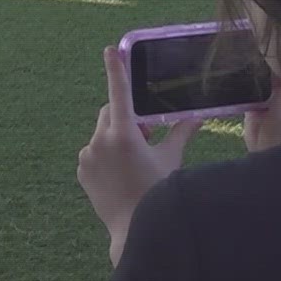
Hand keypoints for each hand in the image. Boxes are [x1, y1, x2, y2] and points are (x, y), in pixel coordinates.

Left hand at [78, 46, 203, 253]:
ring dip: (118, 137)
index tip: (111, 49)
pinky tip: (122, 173)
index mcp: (124, 135)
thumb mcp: (170, 159)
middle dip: (128, 118)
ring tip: (136, 160)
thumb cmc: (157, 193)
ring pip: (103, 133)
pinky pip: (94, 150)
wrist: (133, 231)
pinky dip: (107, 153)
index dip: (116, 69)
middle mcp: (100, 141)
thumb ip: (181, 132)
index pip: (119, 93)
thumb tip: (198, 116)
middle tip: (148, 135)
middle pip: (112, 113)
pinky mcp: (82, 168)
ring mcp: (88, 155)